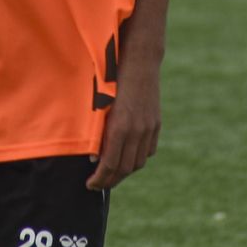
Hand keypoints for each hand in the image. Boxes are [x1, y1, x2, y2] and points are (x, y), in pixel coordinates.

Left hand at [86, 52, 160, 190]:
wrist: (139, 61)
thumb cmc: (111, 79)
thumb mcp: (99, 106)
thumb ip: (98, 133)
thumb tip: (93, 159)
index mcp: (119, 128)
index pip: (110, 166)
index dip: (99, 179)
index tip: (90, 184)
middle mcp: (137, 131)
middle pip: (125, 169)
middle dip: (110, 181)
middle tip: (97, 185)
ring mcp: (149, 128)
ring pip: (138, 162)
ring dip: (124, 172)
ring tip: (111, 174)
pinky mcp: (156, 124)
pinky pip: (148, 150)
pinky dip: (137, 159)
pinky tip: (127, 159)